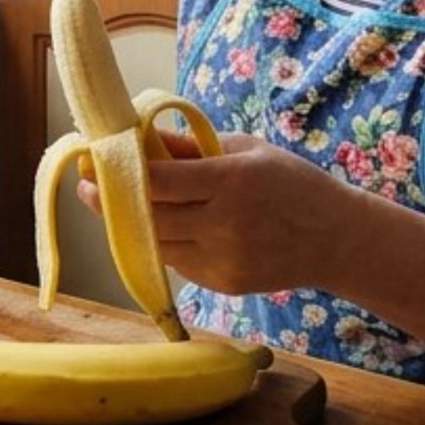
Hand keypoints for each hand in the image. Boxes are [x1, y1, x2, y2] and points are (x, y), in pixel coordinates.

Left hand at [77, 132, 360, 294]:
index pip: (159, 181)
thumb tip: (140, 140)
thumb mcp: (247, 150)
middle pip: (149, 218)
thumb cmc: (292, 183)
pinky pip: (179, 261)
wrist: (336, 239)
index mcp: (232, 182)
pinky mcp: (223, 284)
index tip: (91, 164)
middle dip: (111, 204)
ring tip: (123, 204)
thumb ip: (191, 148)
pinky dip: (168, 243)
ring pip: (157, 244)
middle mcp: (224, 225)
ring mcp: (223, 260)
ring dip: (136, 225)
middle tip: (89, 187)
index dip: (119, 174)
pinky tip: (174, 226)